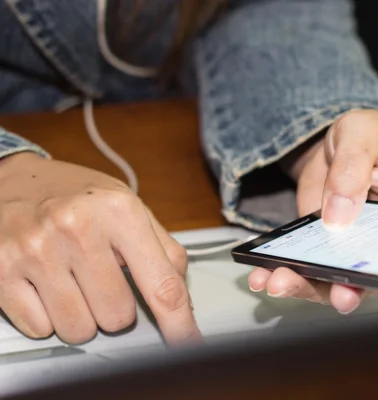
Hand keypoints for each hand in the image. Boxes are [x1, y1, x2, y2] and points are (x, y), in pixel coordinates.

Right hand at [0, 153, 198, 343]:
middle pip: (118, 316)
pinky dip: (47, 315)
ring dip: (82, 315)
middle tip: (100, 277)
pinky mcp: (2, 270)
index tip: (188, 343)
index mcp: (119, 210)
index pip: (161, 284)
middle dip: (115, 307)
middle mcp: (77, 228)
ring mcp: (37, 251)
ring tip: (72, 280)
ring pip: (79, 329)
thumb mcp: (129, 205)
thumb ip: (164, 249)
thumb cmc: (75, 194)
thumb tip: (181, 298)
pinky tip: (45, 282)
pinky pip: (40, 328)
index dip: (178, 322)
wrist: (12, 177)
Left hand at [248, 109, 377, 312]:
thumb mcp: (361, 134)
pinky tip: (263, 274)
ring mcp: (358, 249)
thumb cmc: (367, 133)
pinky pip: (310, 268)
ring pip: (339, 281)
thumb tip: (337, 217)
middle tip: (333, 294)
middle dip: (352, 289)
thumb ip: (351, 168)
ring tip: (278, 282)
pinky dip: (287, 273)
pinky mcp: (326, 248)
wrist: (335, 141)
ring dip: (309, 286)